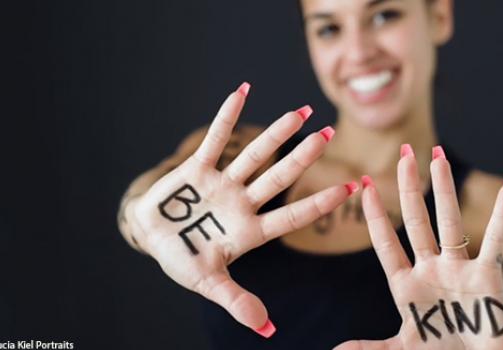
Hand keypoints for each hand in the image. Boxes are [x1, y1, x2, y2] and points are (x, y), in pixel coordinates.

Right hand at [131, 82, 355, 336]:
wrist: (150, 237)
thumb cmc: (182, 260)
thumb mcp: (208, 283)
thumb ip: (237, 301)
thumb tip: (267, 330)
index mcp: (250, 232)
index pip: (292, 215)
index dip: (320, 202)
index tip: (352, 188)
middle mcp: (243, 203)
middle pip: (279, 178)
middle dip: (304, 158)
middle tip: (329, 136)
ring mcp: (223, 184)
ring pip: (255, 156)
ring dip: (276, 134)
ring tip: (302, 112)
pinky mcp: (198, 169)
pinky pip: (215, 140)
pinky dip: (227, 116)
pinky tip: (244, 90)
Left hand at [336, 145, 502, 349]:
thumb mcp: (404, 348)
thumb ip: (371, 348)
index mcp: (407, 285)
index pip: (386, 242)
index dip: (376, 214)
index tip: (365, 184)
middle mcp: (431, 270)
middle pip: (417, 221)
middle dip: (409, 187)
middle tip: (404, 152)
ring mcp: (459, 270)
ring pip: (449, 222)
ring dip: (445, 188)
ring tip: (439, 156)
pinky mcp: (487, 276)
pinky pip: (494, 240)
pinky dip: (502, 214)